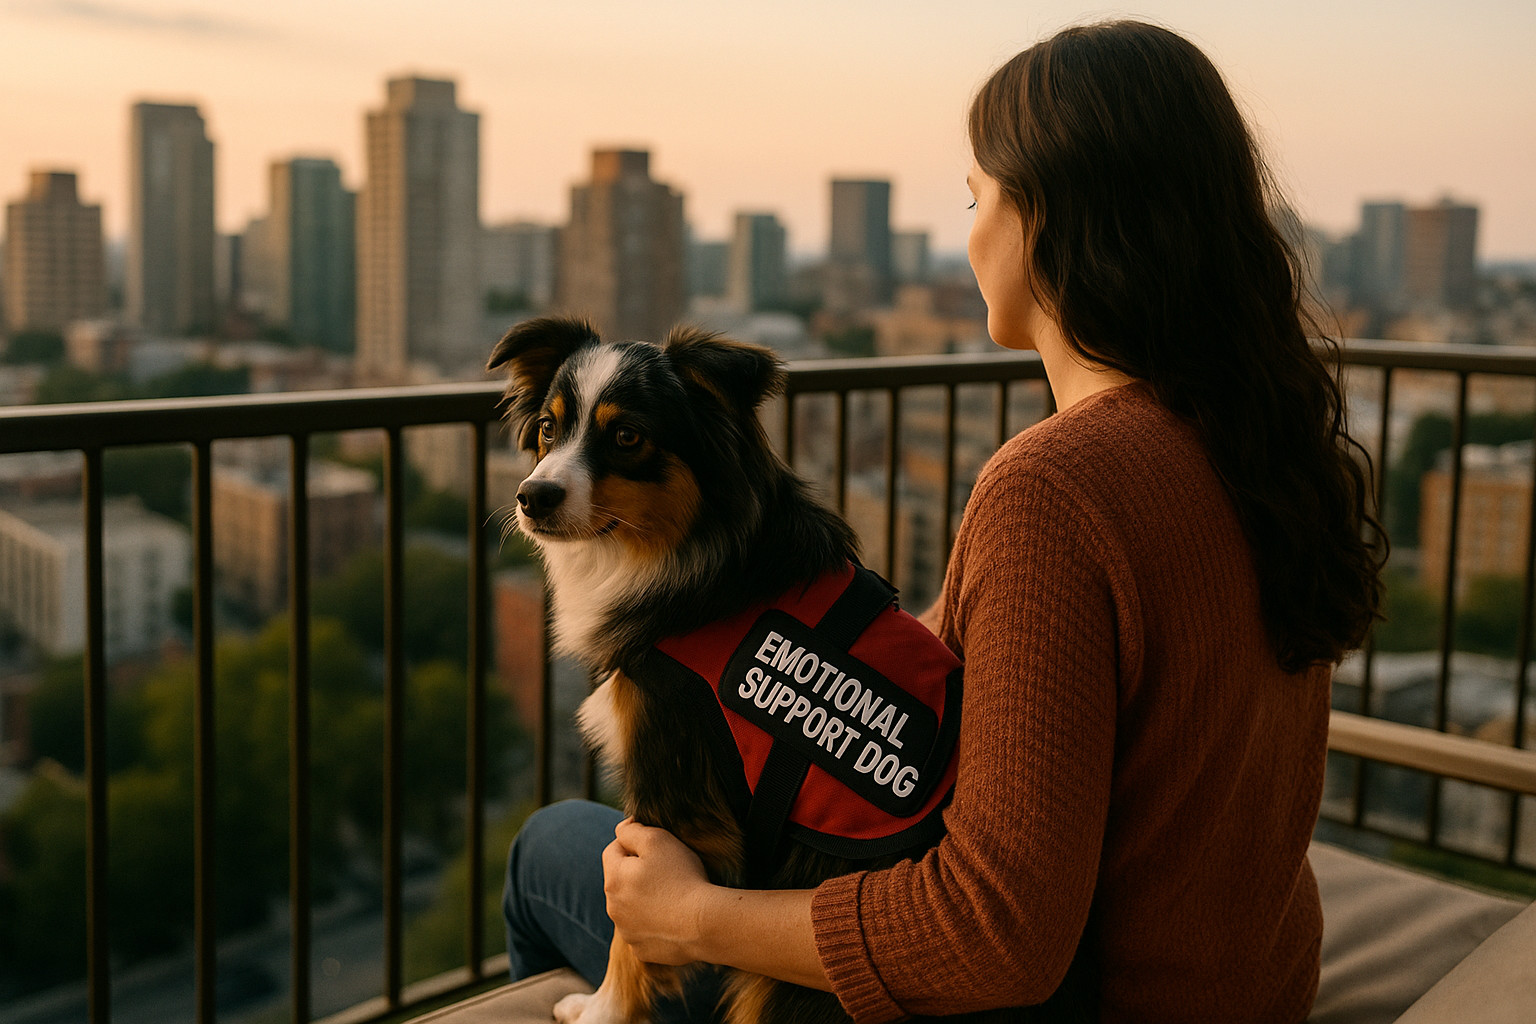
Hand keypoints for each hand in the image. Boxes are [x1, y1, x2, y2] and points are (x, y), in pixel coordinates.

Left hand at [602, 818, 715, 965]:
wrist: (704, 925)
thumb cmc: (682, 878)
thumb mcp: (657, 840)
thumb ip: (632, 831)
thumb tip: (622, 829)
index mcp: (613, 879)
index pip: (613, 850)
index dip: (634, 843)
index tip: (659, 848)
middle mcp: (613, 908)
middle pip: (621, 880)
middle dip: (637, 872)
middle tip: (668, 871)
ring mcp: (627, 932)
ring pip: (631, 907)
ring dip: (644, 898)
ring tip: (673, 894)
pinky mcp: (642, 950)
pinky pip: (644, 930)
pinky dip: (654, 923)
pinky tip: (674, 918)